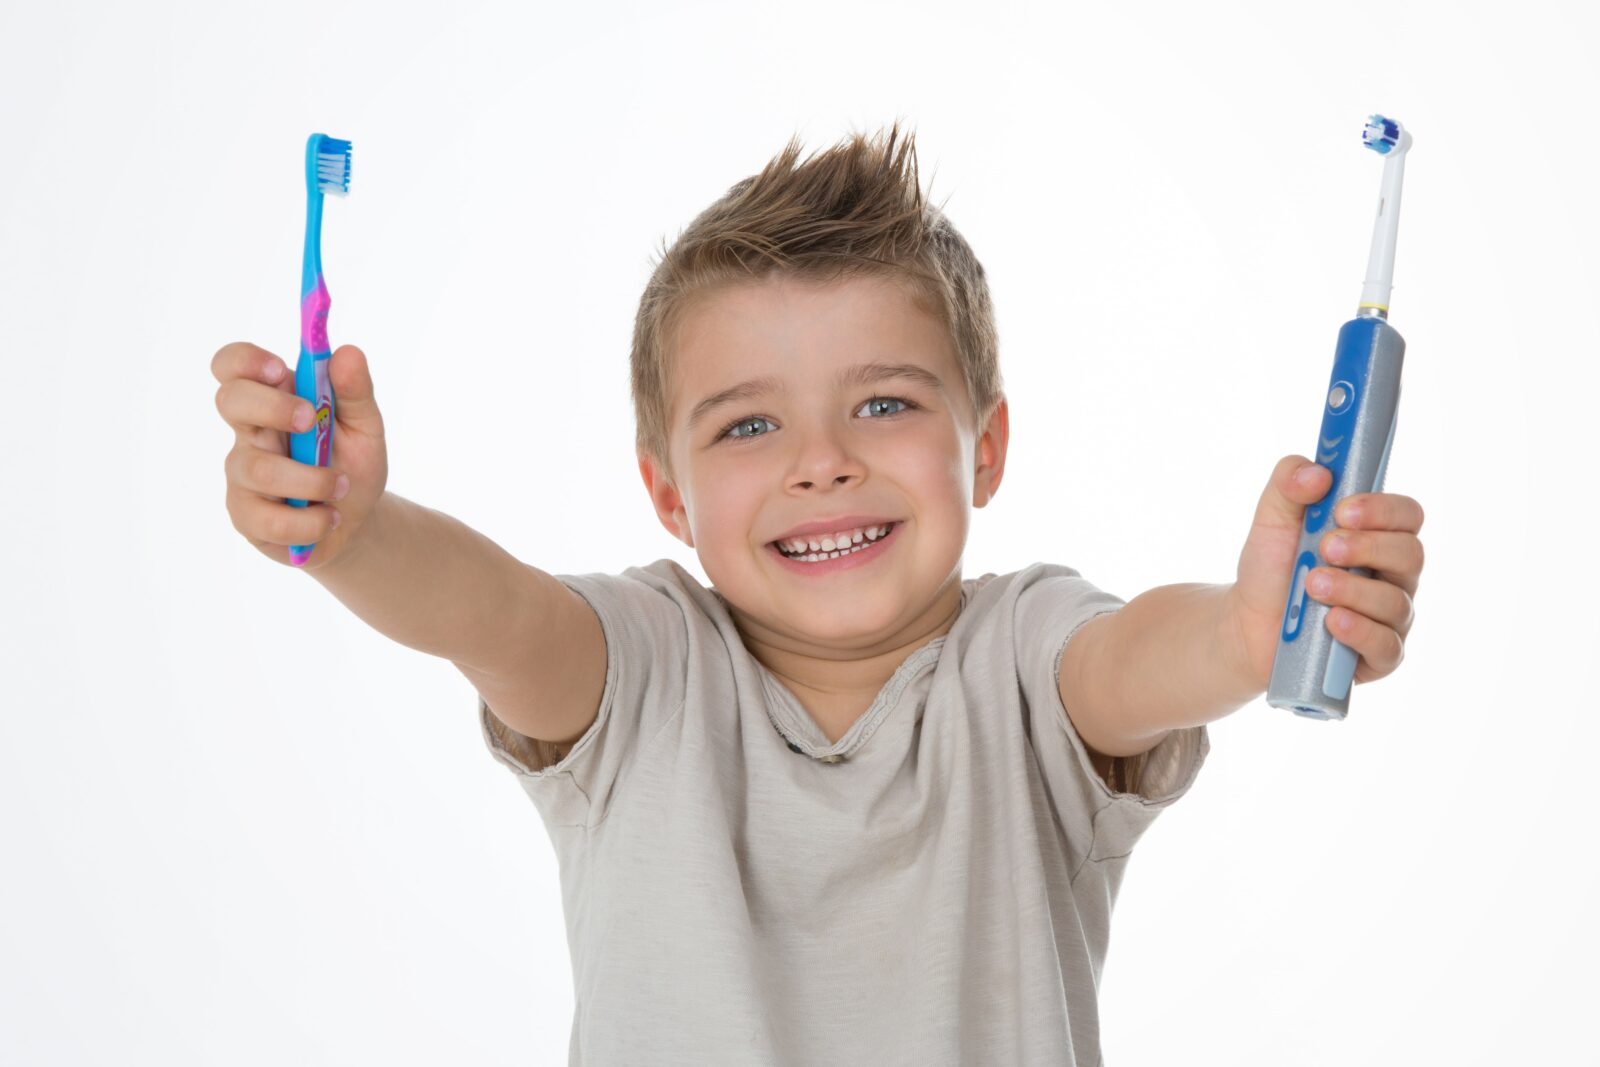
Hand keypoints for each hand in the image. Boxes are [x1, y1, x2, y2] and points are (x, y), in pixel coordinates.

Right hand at [213, 342, 388, 569]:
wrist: (356, 521)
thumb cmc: (351, 464)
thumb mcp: (364, 427)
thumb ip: (355, 392)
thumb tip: (348, 352)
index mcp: (274, 399)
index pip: (234, 366)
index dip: (246, 360)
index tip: (280, 369)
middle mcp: (250, 433)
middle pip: (230, 401)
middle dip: (271, 407)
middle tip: (311, 420)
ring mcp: (242, 474)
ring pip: (258, 469)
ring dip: (312, 480)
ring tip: (342, 486)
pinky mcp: (247, 516)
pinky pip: (270, 520)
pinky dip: (312, 521)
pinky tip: (330, 517)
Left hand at [1226, 454, 1424, 689]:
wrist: (1246, 622)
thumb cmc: (1272, 566)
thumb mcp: (1272, 518)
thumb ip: (1289, 483)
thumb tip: (1318, 472)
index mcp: (1378, 536)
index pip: (1407, 515)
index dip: (1383, 510)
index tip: (1343, 510)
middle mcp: (1393, 575)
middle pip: (1411, 555)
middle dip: (1367, 548)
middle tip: (1325, 547)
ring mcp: (1389, 618)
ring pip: (1396, 602)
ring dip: (1353, 590)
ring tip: (1312, 584)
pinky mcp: (1377, 656)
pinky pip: (1388, 647)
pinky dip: (1361, 632)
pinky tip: (1332, 622)